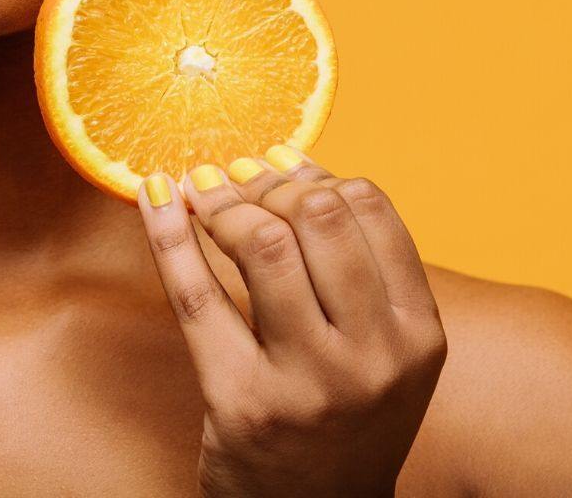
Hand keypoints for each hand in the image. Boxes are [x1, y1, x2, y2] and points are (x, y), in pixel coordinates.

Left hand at [137, 147, 447, 497]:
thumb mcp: (381, 346)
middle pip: (315, 216)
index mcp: (416, 332)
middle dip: (265, 182)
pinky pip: (196, 295)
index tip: (280, 167)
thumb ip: (354, 261)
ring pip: (261, 244)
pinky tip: (154, 195)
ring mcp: (307, 383)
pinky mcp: (240, 403)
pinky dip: (168, 233)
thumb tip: (287, 159)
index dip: (316, 172)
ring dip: (222, 201)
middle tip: (236, 180)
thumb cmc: (346, 412)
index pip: (369, 207)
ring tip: (204, 192)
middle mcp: (372, 357)